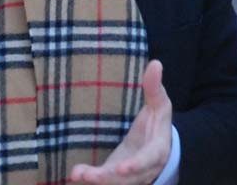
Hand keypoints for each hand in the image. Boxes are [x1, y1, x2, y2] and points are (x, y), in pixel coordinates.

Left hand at [70, 59, 172, 184]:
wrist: (158, 147)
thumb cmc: (158, 123)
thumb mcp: (160, 104)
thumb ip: (155, 87)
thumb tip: (155, 63)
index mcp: (157, 150)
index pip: (148, 160)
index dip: (136, 165)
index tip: (122, 167)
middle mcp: (144, 170)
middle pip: (128, 179)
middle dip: (109, 178)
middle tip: (92, 176)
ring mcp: (129, 178)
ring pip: (114, 184)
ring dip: (96, 181)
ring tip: (78, 174)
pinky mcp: (115, 179)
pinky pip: (104, 182)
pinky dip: (89, 180)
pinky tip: (76, 174)